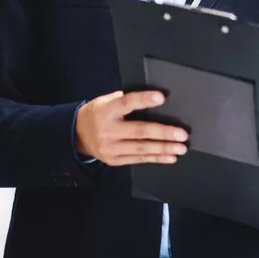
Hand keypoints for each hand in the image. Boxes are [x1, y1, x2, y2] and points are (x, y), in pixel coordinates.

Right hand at [75, 90, 189, 166]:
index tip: (161, 97)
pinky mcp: (114, 160)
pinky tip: (170, 157)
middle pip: (139, 131)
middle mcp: (108, 130)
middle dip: (163, 133)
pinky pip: (138, 160)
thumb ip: (124, 99)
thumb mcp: (104, 101)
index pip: (127, 103)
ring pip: (141, 149)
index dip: (144, 100)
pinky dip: (156, 159)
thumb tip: (151, 97)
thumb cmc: (97, 113)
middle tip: (182, 134)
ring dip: (164, 148)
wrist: (76, 135)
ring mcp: (111, 148)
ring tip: (181, 148)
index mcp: (106, 111)